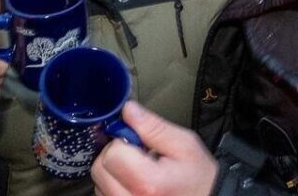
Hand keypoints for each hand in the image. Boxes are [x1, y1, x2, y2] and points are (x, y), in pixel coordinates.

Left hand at [91, 100, 219, 195]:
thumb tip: (128, 110)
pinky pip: (104, 194)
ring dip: (112, 172)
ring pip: (98, 183)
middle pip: (100, 169)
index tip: (140, 143)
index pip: (112, 153)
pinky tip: (133, 182)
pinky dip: (113, 185)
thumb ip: (153, 127)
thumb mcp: (184, 145)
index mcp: (147, 183)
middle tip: (139, 155)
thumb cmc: (199, 177)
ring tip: (138, 171)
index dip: (124, 141)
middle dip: (115, 155)